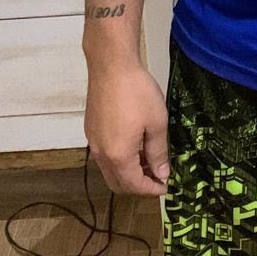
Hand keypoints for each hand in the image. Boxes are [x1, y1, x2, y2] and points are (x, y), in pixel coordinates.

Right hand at [84, 60, 169, 195]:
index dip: (151, 190)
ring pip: (109, 170)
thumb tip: (161, 173)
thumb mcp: (157, 123)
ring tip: (149, 159)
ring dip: (128, 173)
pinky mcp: (91, 130)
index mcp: (118, 155)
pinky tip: (134, 145)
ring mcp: (93, 142)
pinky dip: (119, 160)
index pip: (134, 185)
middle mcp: (101, 153)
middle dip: (138, 186)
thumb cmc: (136, 92)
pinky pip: (104, 156)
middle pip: (118, 184)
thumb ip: (158, 152)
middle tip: (158, 176)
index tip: (165, 186)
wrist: (111, 65)